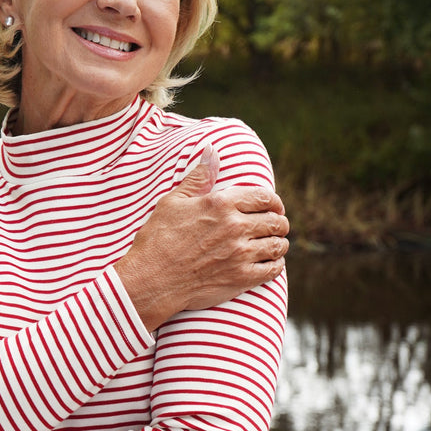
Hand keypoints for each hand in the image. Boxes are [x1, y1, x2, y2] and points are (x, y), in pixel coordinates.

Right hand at [115, 150, 289, 330]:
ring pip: (277, 245)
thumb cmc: (157, 239)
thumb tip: (211, 150)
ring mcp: (240, 254)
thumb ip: (199, 177)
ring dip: (279, 244)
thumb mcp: (173, 201)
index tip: (275, 207)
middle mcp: (235, 226)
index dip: (274, 202)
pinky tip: (271, 263)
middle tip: (276, 227)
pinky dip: (276, 265)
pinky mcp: (240, 278)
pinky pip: (272, 270)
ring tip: (275, 245)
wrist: (151, 280)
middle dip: (279, 223)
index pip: (264, 197)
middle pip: (275, 221)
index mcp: (221, 204)